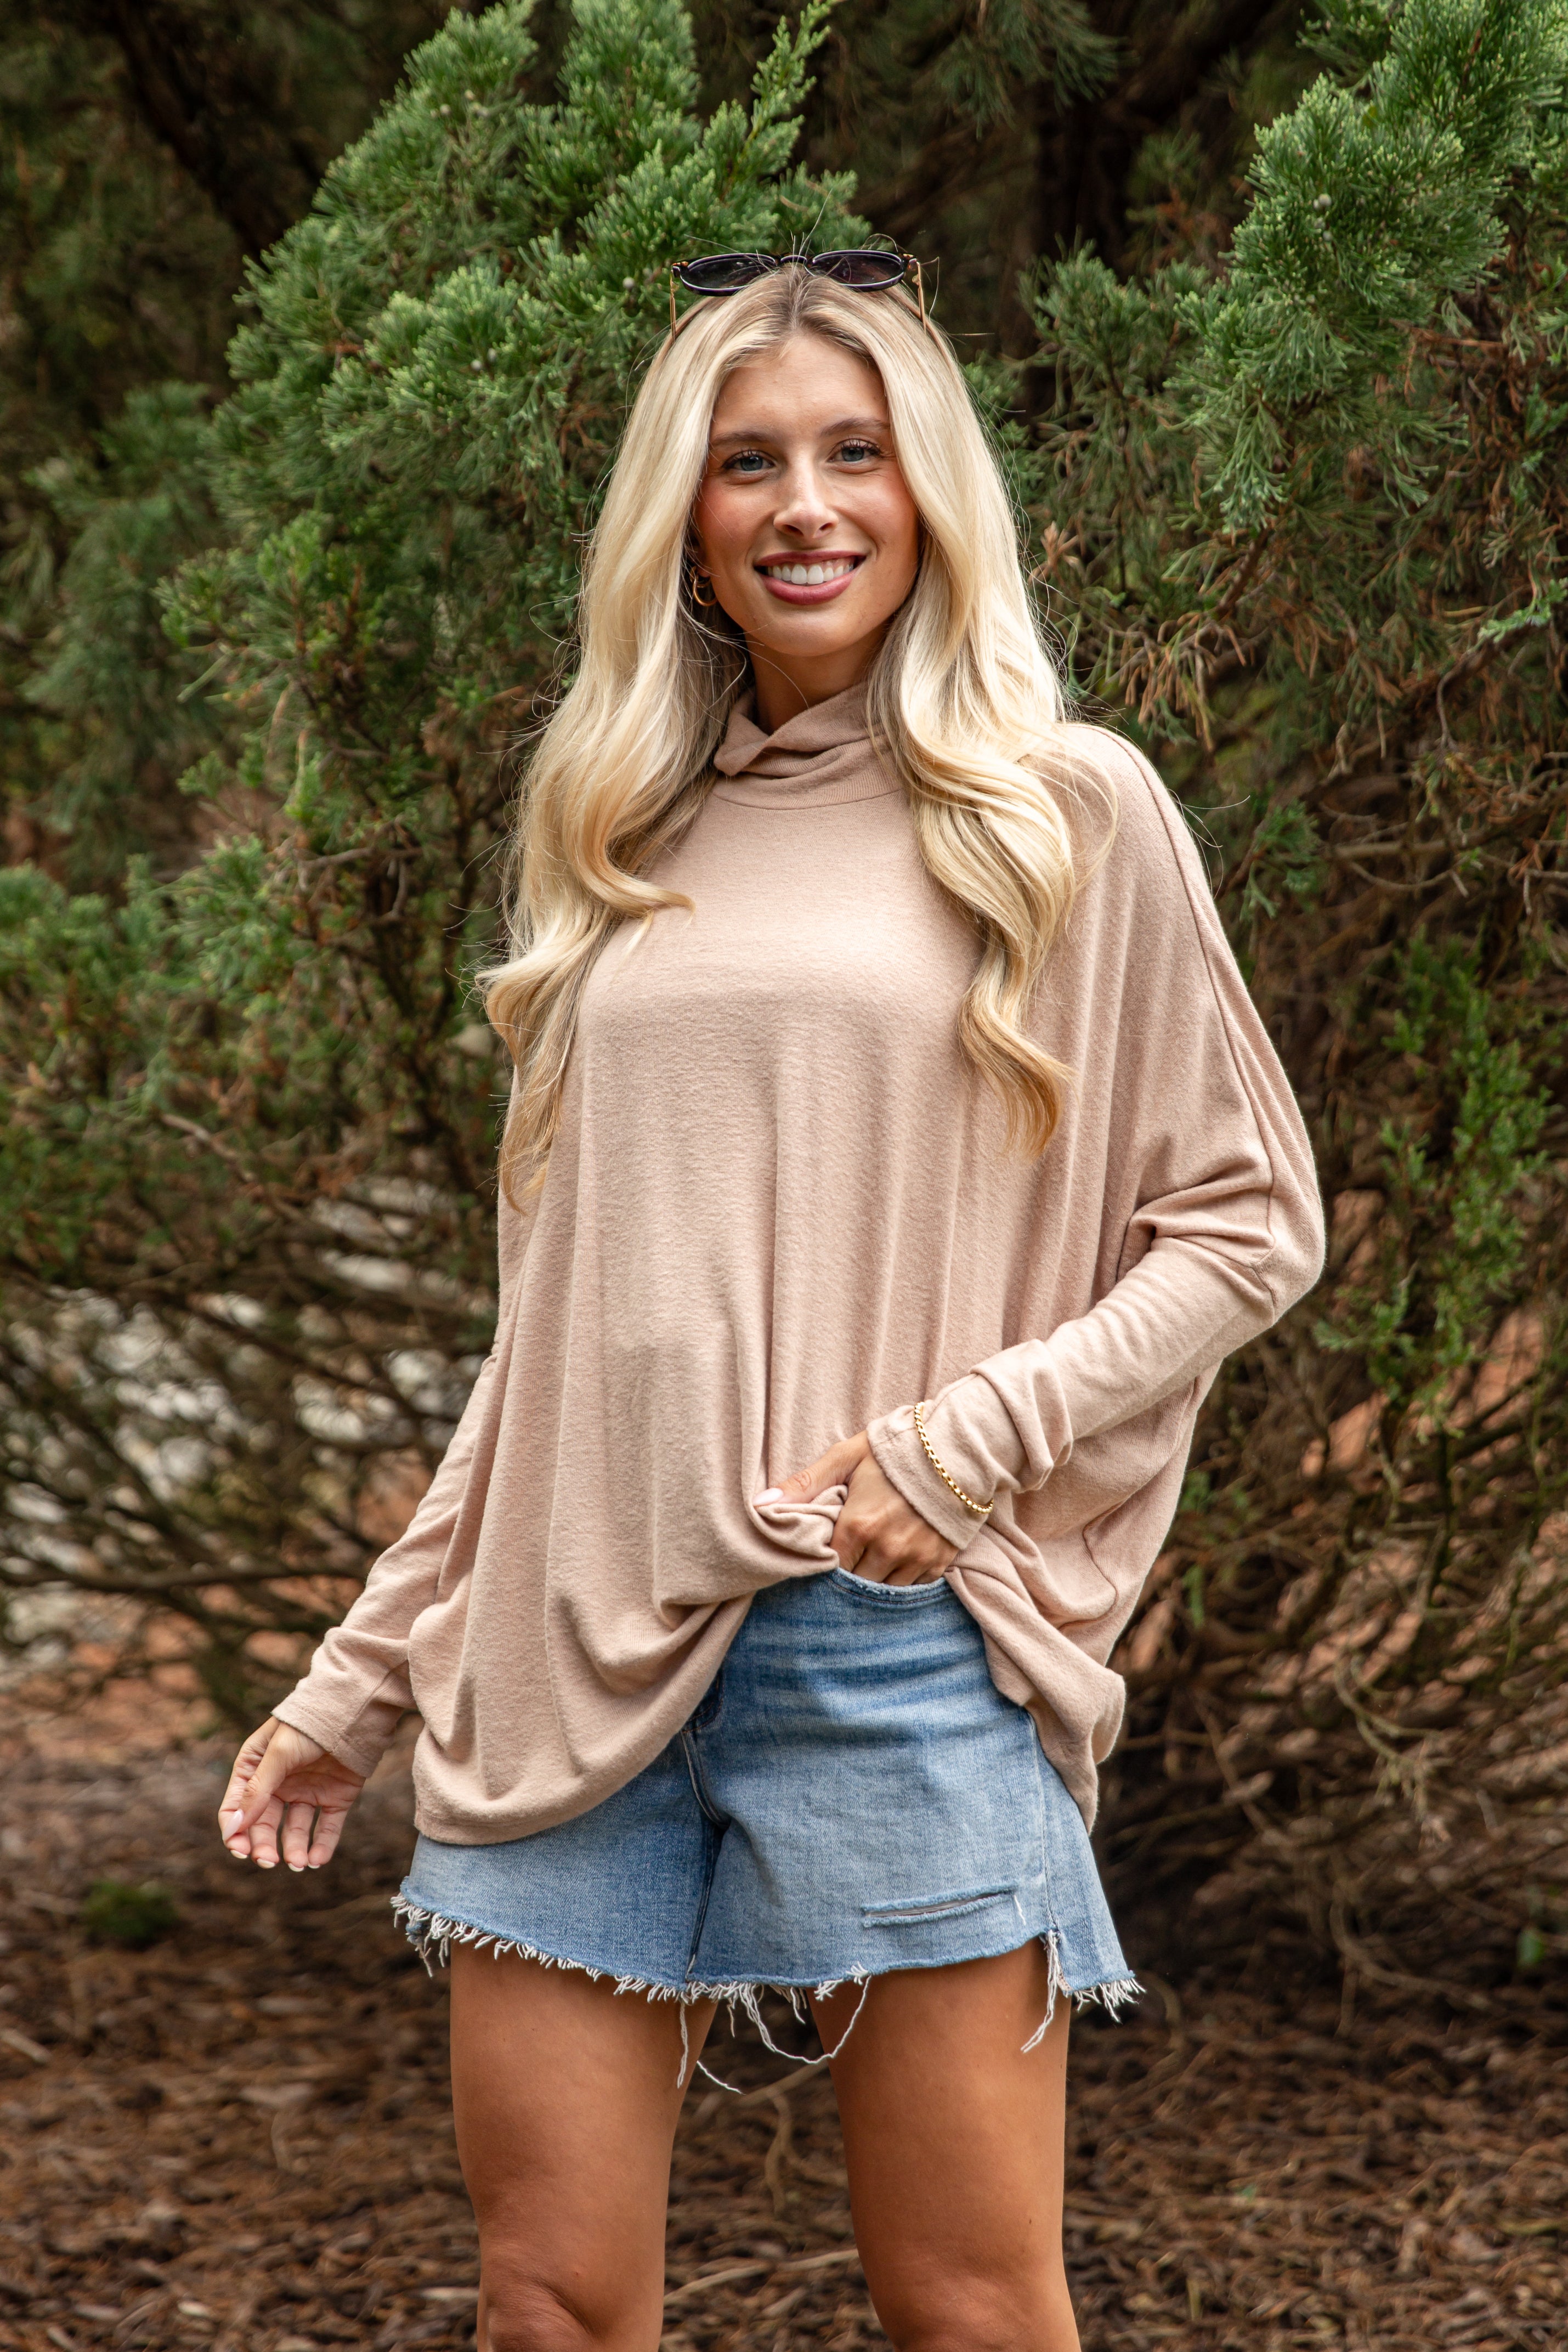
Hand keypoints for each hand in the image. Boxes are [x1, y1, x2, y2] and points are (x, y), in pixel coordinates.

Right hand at [218, 1718, 366, 1872]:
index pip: (237, 1807)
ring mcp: (307, 1791)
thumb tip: (235, 1826)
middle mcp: (280, 1783)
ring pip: (296, 1830)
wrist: (354, 1710)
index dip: (235, 1831)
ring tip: (299, 1863)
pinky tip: (317, 1860)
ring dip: (295, 1849)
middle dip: (264, 1846)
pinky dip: (322, 1846)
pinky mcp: (335, 1797)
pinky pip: (326, 1827)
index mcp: (256, 1768)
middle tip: (269, 1862)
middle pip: (264, 1824)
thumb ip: (258, 1789)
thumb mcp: (279, 1753)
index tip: (240, 1850)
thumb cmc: (309, 1725)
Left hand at [760, 1430, 957, 1585]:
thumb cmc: (897, 1449)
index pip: (828, 1565)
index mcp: (858, 1525)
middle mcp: (886, 1548)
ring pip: (883, 1592)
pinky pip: (913, 1588)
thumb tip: (760, 1505)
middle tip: (844, 1563)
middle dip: (847, 1576)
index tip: (821, 1557)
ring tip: (868, 1565)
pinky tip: (895, 1565)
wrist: (959, 1447)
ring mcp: (915, 1558)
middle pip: (854, 1584)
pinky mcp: (939, 1562)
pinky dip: (901, 1581)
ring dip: (873, 1582)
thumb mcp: (847, 1457)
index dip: (822, 1563)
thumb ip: (804, 1484)